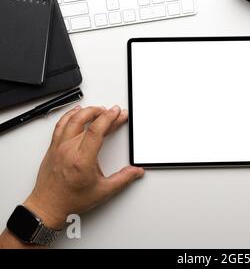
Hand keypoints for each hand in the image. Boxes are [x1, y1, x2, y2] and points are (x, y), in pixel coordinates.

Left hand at [23, 106, 143, 228]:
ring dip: (87, 111)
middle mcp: (68, 150)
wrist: (48, 206)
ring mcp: (58, 147)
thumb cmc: (70, 200)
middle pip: (86, 121)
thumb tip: (136, 171)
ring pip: (72, 119)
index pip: (96, 130)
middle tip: (114, 112)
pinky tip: (76, 112)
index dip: (109, 118)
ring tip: (99, 109)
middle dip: (103, 113)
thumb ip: (123, 179)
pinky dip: (70, 115)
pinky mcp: (52, 147)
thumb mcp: (103, 191)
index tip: (117, 113)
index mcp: (82, 160)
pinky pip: (60, 125)